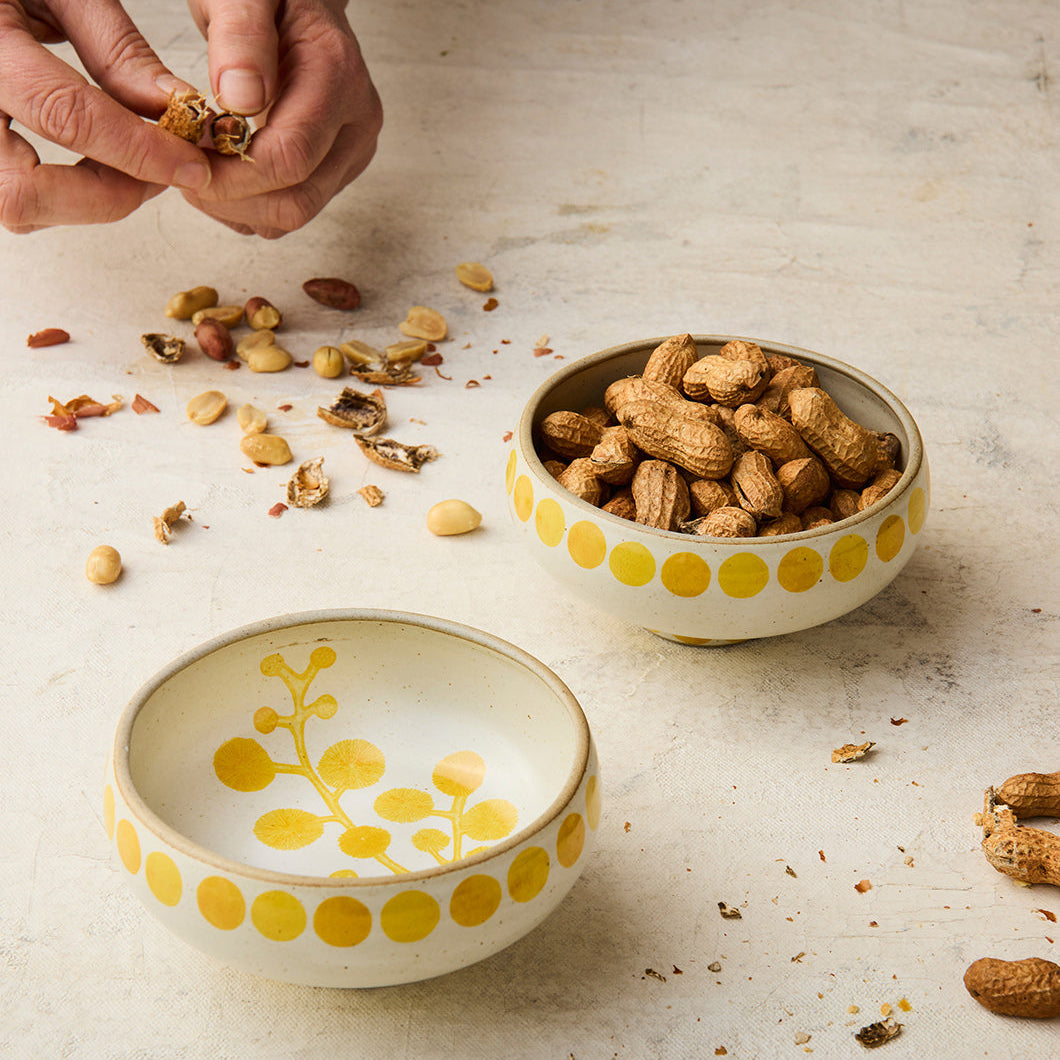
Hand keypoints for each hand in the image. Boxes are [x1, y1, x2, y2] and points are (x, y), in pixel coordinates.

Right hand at [0, 0, 212, 233]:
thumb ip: (116, 48)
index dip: (140, 152)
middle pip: (24, 191)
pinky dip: (64, 194)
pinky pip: (15, 195)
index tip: (192, 166)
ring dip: (87, 201)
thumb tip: (175, 109)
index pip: (65, 116)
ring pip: (18, 207)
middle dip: (106, 195)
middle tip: (160, 175)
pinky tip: (95, 162)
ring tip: (130, 165)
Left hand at [182, 0, 382, 237]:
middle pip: (296, 201)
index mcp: (338, 80)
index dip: (232, 175)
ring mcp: (350, 153)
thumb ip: (242, 36)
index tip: (183, 158)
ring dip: (236, 206)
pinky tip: (221, 171)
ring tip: (197, 166)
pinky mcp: (336, 169)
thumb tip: (240, 100)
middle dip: (231, 199)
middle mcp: (355, 126)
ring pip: (293, 214)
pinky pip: (290, 210)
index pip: (290, 158)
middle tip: (182, 170)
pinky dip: (248, 205)